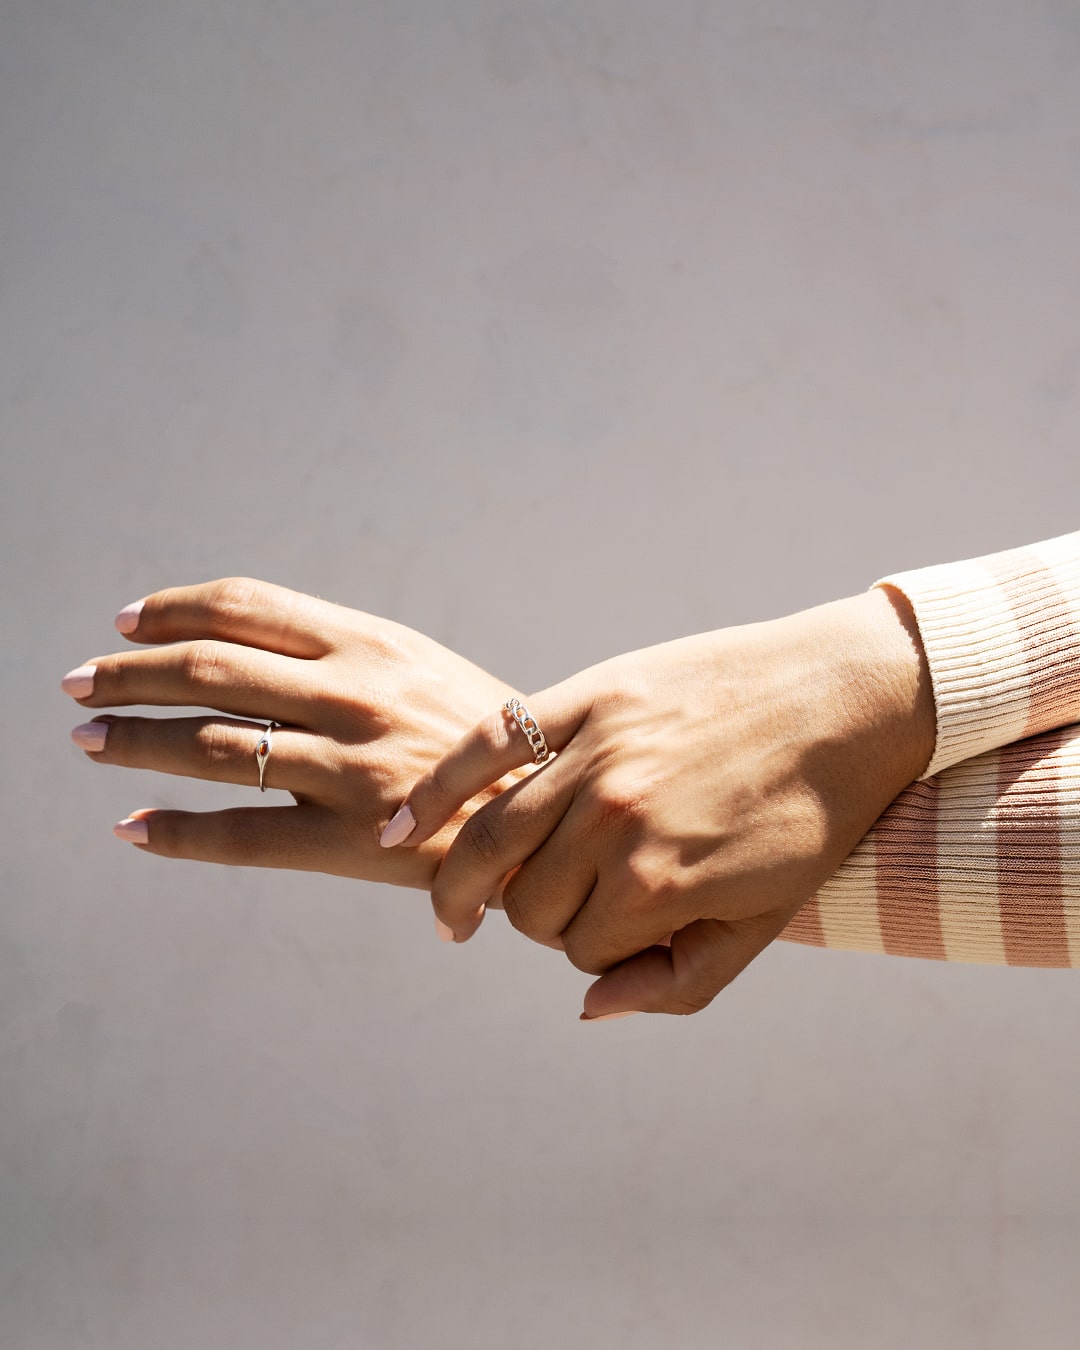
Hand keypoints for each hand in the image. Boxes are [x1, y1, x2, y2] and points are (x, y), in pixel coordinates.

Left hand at [63, 577, 521, 889]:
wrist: (549, 811)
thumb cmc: (479, 736)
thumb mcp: (420, 666)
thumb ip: (343, 650)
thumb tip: (245, 641)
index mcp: (370, 643)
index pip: (246, 607)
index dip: (173, 610)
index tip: (126, 622)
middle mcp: (353, 695)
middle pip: (211, 670)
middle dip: (129, 673)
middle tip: (79, 681)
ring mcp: (349, 769)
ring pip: (212, 745)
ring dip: (135, 740)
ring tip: (89, 740)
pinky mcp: (350, 843)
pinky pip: (241, 836)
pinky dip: (176, 830)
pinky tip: (133, 826)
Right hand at [386, 586, 934, 1015]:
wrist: (846, 697)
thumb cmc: (813, 818)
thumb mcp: (764, 921)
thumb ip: (677, 981)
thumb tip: (586, 1005)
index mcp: (656, 883)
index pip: (579, 951)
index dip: (600, 952)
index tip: (632, 931)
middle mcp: (610, 819)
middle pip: (527, 903)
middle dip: (546, 919)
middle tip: (577, 906)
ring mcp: (590, 752)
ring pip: (488, 842)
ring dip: (463, 887)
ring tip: (454, 915)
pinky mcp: (583, 698)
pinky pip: (484, 749)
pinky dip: (433, 793)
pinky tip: (398, 830)